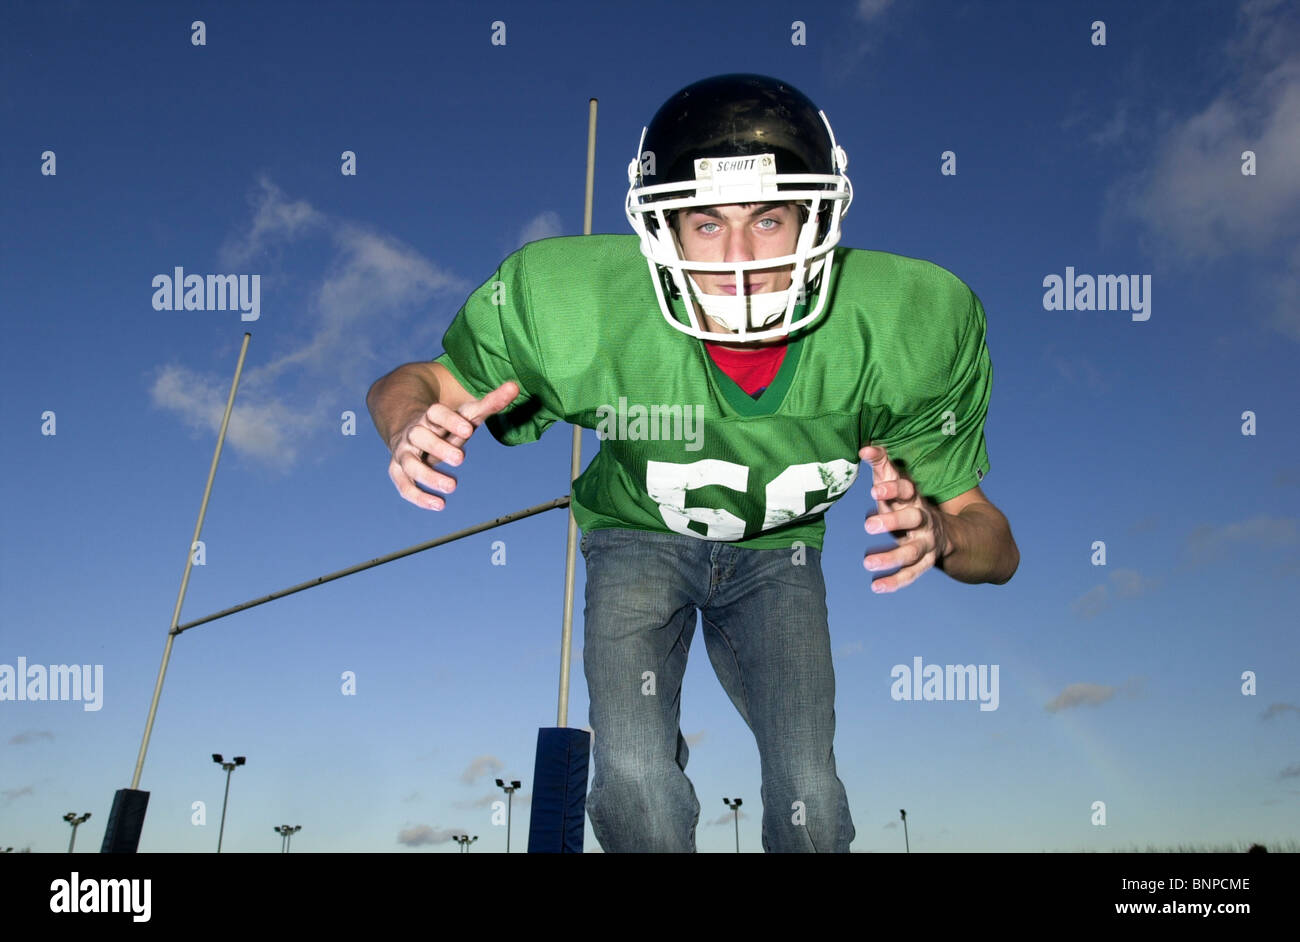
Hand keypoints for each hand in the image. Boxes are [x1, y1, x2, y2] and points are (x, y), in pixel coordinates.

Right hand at [387, 380, 519, 509]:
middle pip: (419, 436)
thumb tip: (515, 386)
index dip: (450, 421)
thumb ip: (490, 402)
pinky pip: (404, 485)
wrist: (410, 429)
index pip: (435, 413)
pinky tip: (439, 504)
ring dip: (428, 476)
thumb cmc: (448, 425)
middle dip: (438, 447)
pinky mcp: (399, 471)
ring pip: (409, 463)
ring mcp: (404, 452)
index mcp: (430, 416)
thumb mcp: (467, 414)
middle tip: (461, 458)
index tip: (468, 431)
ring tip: (452, 486)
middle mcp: (414, 432)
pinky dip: (418, 496)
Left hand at [859, 443, 950, 593]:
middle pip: (913, 519)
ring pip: (911, 551)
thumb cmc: (907, 503)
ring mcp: (926, 544)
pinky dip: (895, 582)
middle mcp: (924, 520)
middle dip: (893, 521)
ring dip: (890, 557)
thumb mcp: (896, 483)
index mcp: (915, 499)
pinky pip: (911, 574)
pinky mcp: (924, 563)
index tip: (874, 490)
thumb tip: (864, 448)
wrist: (944, 530)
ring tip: (866, 561)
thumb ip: (881, 464)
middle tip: (868, 524)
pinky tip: (876, 586)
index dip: (893, 488)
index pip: (908, 490)